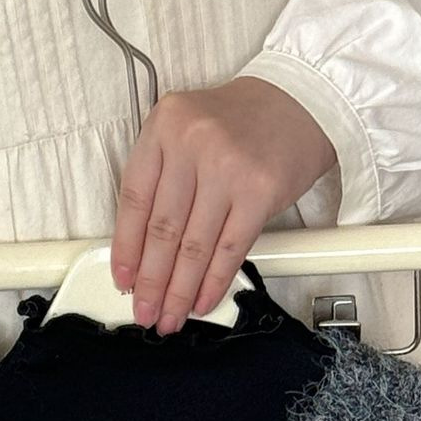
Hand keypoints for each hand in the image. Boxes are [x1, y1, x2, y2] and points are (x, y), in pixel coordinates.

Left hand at [111, 76, 336, 334]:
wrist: (297, 104)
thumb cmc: (240, 123)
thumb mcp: (187, 130)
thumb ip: (163, 175)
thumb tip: (144, 248)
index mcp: (165, 126)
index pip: (135, 198)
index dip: (126, 247)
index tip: (123, 279)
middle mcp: (192, 143)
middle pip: (163, 229)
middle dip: (152, 281)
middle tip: (145, 311)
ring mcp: (227, 168)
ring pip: (194, 246)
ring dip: (180, 291)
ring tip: (171, 316)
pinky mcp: (258, 193)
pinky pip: (229, 249)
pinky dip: (214, 282)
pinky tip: (202, 301)